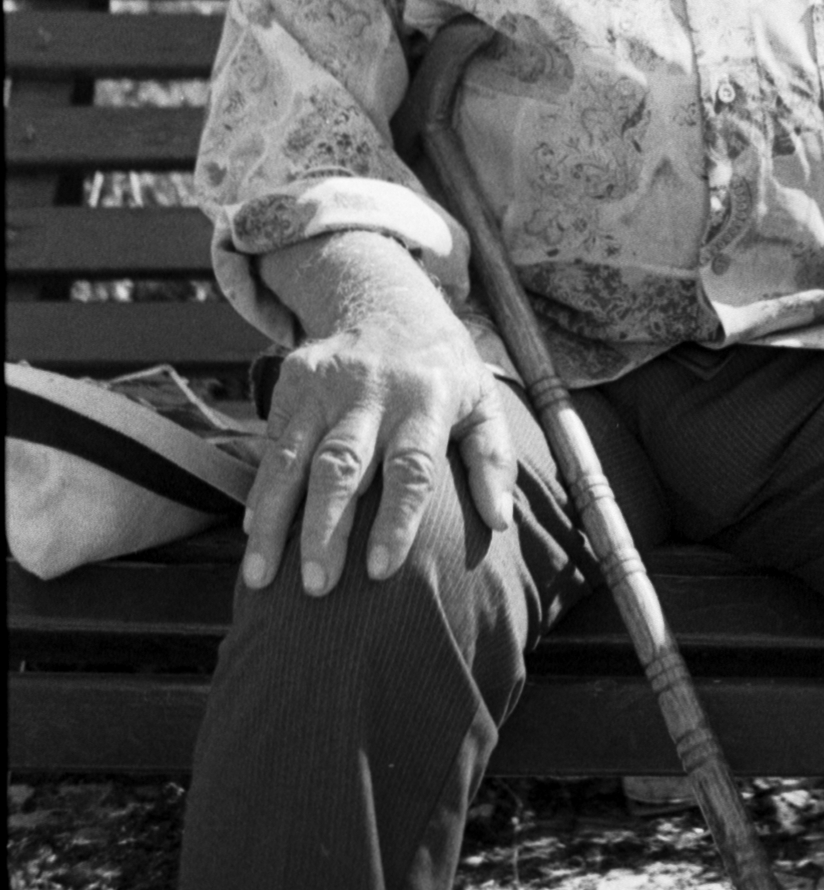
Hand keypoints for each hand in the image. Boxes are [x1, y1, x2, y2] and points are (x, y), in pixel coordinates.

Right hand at [243, 234, 516, 596]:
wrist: (390, 302)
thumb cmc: (443, 372)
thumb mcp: (483, 402)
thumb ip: (494, 460)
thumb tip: (502, 523)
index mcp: (427, 398)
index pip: (411, 467)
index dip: (395, 520)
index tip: (380, 572)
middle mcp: (373, 389)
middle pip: (343, 466)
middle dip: (326, 530)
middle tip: (318, 587)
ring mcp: (328, 381)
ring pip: (294, 458)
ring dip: (276, 520)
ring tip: (262, 578)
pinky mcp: (295, 377)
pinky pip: (273, 442)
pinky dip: (261, 490)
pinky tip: (254, 532)